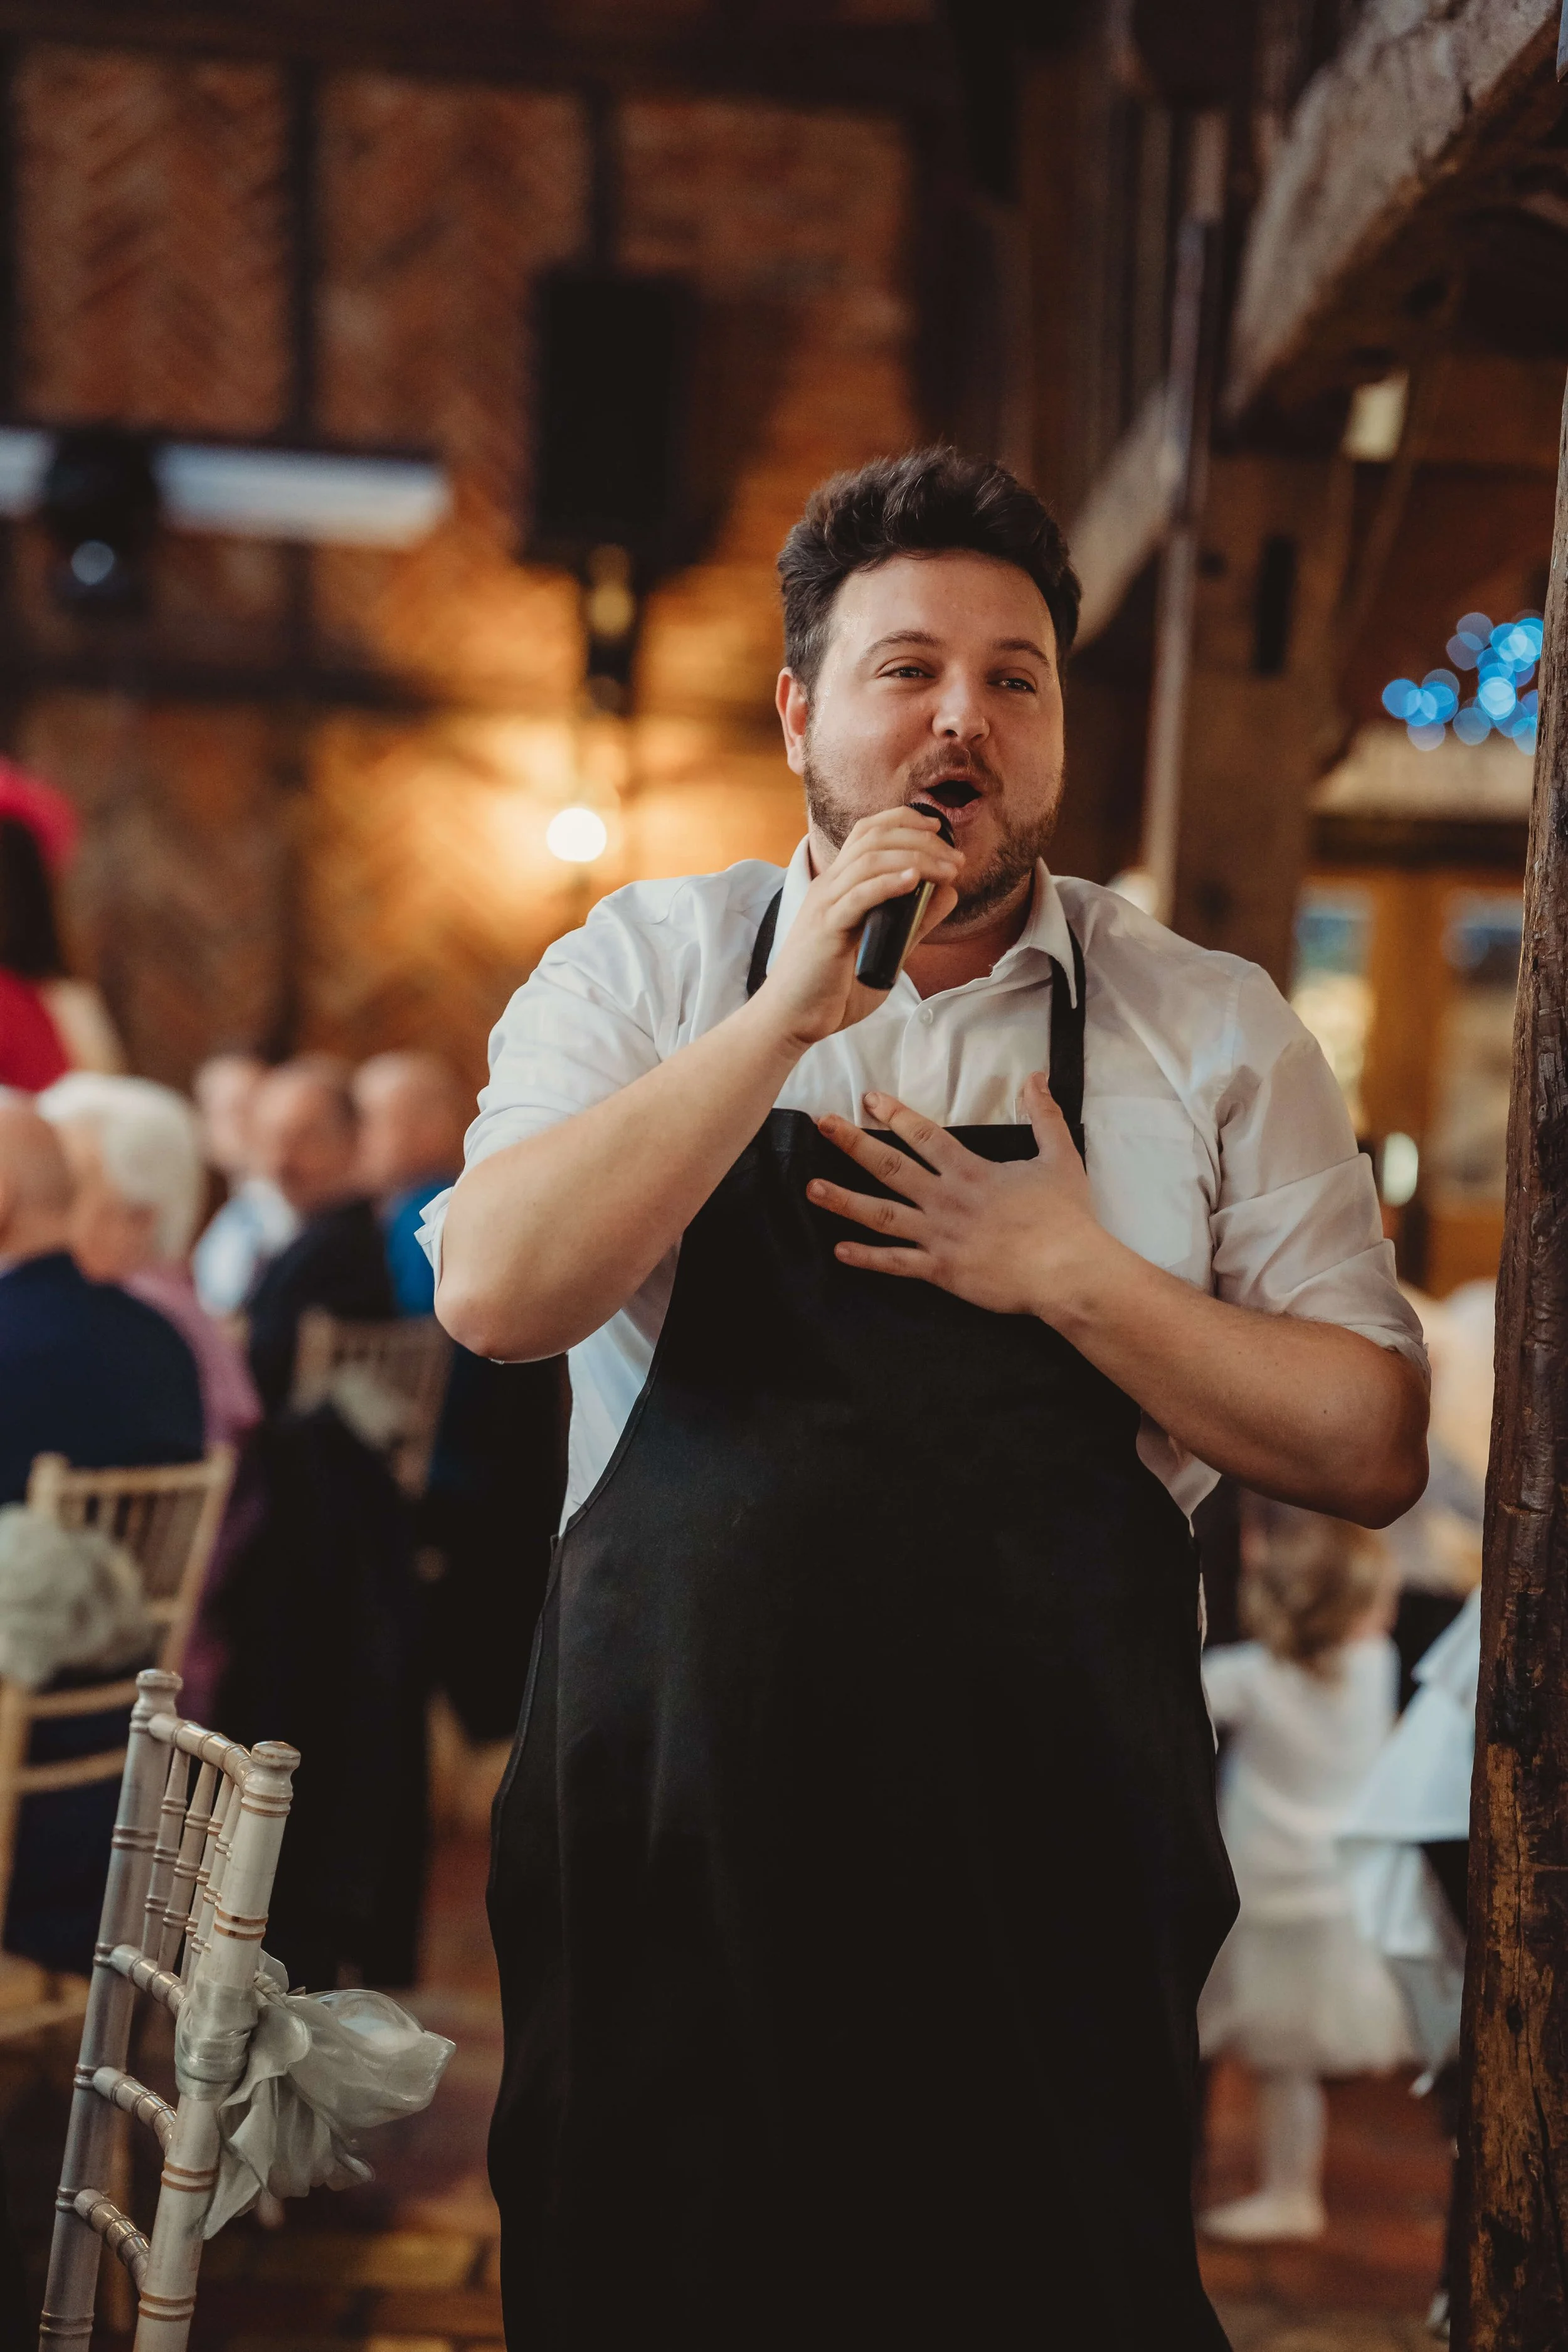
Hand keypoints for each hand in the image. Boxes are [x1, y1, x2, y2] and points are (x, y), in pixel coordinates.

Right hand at [756, 809, 961, 1051]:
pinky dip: (888, 883)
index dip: (904, 821)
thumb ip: (913, 921)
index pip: (867, 832)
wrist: (791, 1018)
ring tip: (947, 870)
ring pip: (869, 860)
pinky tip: (913, 880)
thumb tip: (948, 893)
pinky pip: (858, 895)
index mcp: (839, 885)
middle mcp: (829, 886)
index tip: (939, 830)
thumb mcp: (885, 947)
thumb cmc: (831, 987)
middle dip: (921, 839)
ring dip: (915, 858)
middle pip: (874, 837)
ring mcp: (825, 904)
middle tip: (956, 858)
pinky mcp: (826, 928)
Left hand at [807, 1075, 1116, 1322]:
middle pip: (891, 1167)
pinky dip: (867, 1258)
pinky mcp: (942, 1270)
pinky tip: (839, 1250)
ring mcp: (940, 1236)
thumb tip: (1036, 1077)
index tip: (868, 1099)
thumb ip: (1043, 1116)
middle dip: (853, 1144)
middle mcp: (947, 1199)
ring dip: (845, 1200)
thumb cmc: (1065, 1217)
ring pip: (882, 1215)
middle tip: (822, 1125)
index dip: (895, 1115)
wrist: (1068, 1269)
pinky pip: (897, 1263)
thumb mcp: (1059, 1158)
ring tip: (812, 1188)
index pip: (924, 1136)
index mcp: (971, 1172)